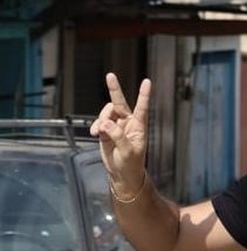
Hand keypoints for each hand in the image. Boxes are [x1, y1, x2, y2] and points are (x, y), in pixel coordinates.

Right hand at [89, 73, 150, 196]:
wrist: (122, 175)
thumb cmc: (131, 165)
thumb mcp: (127, 152)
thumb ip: (117, 136)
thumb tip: (106, 123)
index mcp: (139, 127)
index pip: (142, 108)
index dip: (144, 95)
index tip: (147, 81)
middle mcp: (128, 124)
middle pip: (120, 103)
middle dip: (115, 89)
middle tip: (110, 76)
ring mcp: (116, 126)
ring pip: (106, 113)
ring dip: (101, 119)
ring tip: (98, 132)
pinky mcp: (106, 131)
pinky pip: (99, 122)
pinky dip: (96, 126)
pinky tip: (95, 133)